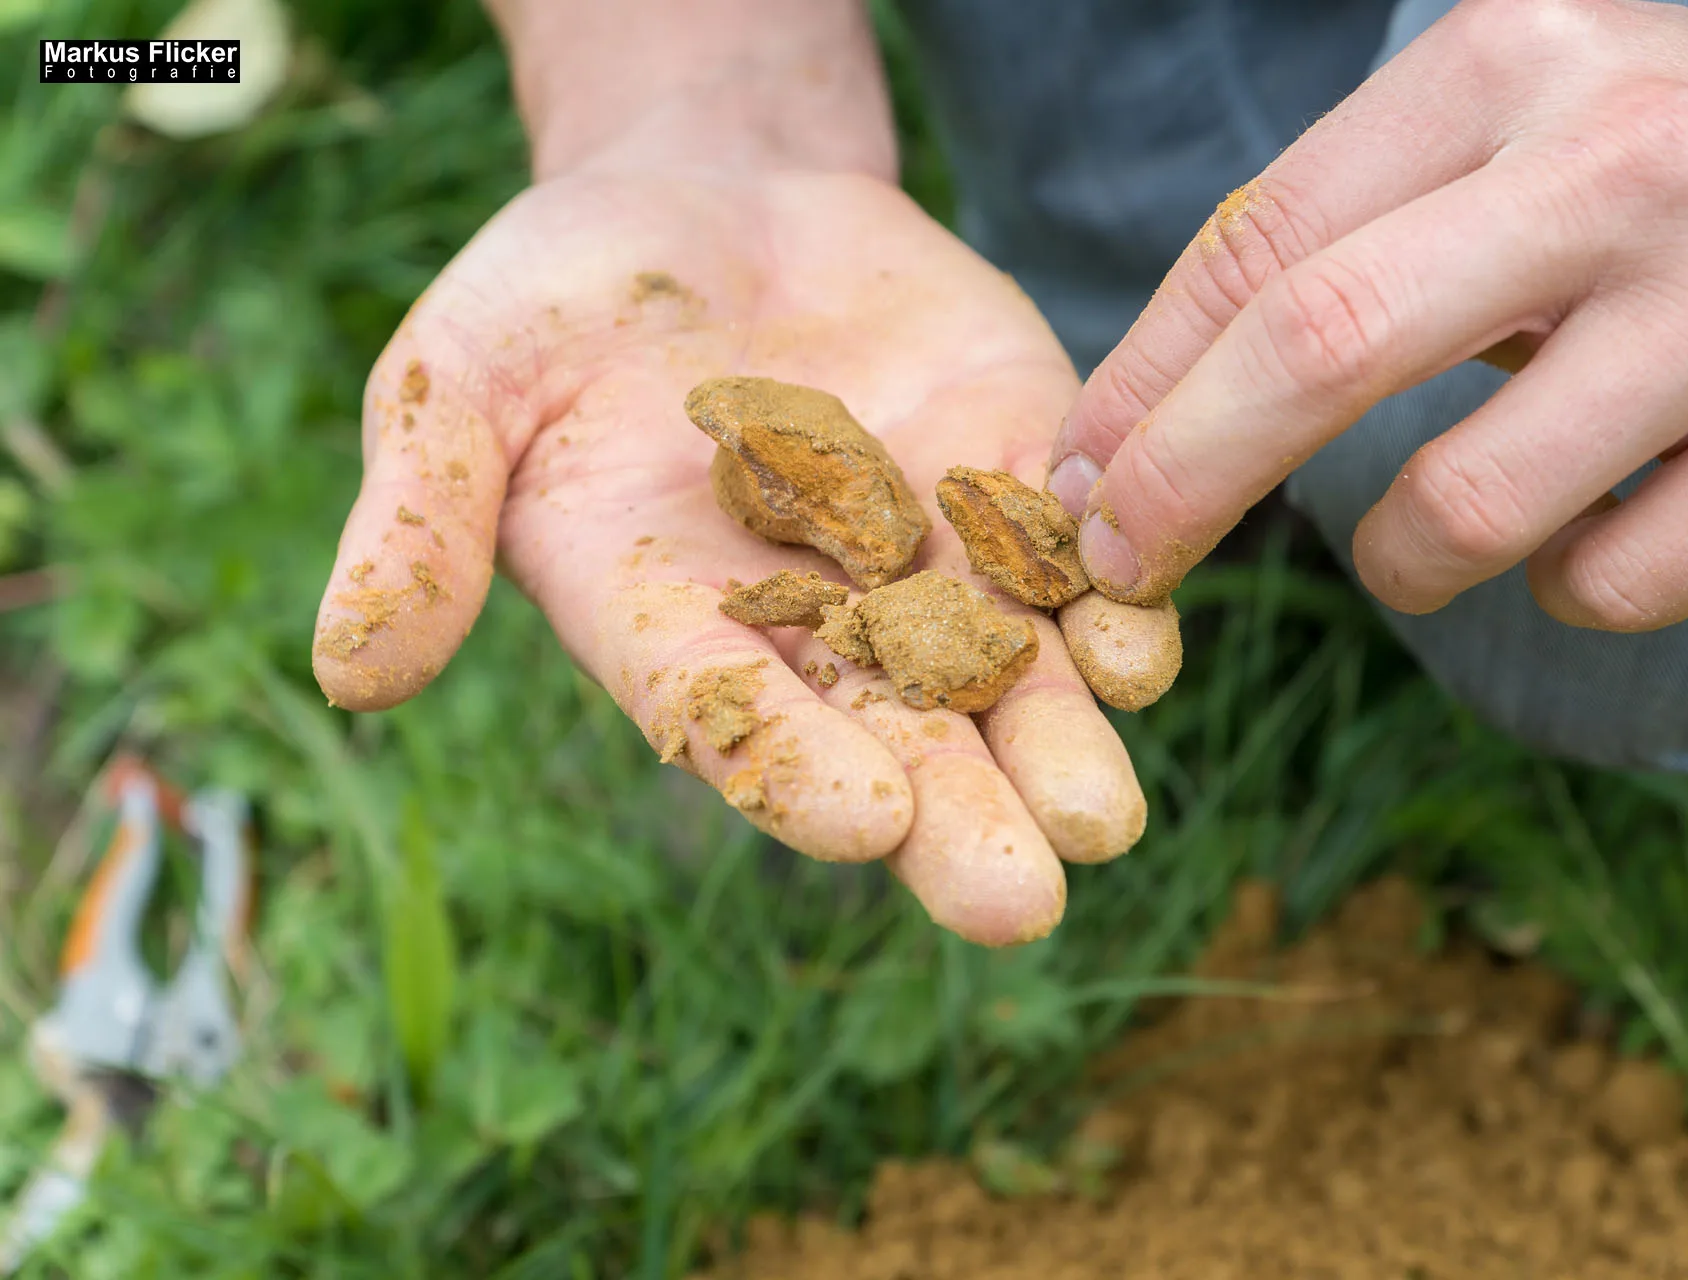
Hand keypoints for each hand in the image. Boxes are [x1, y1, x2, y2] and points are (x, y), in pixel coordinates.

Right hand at [310, 160, 1156, 945]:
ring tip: (1101, 813)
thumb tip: (349, 670)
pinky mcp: (1012, 477)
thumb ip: (420, 513)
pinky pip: (1068, 558)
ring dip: (1058, 739)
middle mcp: (812, 622)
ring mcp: (926, 557)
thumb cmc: (560, 300)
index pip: (731, 716)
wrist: (709, 202)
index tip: (859, 820)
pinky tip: (1139, 647)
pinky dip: (1108, 602)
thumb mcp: (459, 377)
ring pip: (1002, 672)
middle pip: (890, 734)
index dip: (789, 766)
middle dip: (955, 817)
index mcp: (671, 623)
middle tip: (1015, 902)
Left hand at [1050, 0, 1687, 630]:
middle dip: (1186, 481)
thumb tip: (1127, 428)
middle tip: (1123, 562)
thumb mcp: (1499, 131)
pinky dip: (1556, 588)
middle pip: (1322, 347)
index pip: (1264, 238)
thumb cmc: (1651, 177)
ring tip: (1421, 539)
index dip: (1141, 383)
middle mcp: (1635, 158)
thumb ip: (1334, 236)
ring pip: (1464, 512)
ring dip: (1395, 564)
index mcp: (1517, 53)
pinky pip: (1604, 588)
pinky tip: (1599, 514)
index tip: (1078, 477)